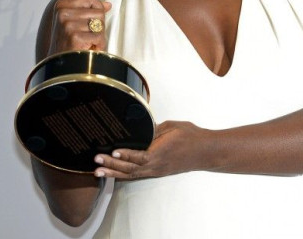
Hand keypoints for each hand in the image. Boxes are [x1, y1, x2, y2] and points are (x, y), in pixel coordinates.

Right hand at [48, 0, 111, 53]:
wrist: (60, 63)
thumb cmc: (68, 43)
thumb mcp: (74, 21)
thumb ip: (90, 10)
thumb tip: (107, 4)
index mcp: (62, 5)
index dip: (97, 9)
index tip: (92, 19)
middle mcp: (63, 13)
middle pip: (98, 11)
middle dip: (98, 26)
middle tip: (88, 36)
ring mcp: (68, 24)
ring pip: (100, 24)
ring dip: (98, 36)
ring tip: (87, 42)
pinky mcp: (75, 37)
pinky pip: (99, 37)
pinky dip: (98, 45)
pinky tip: (88, 48)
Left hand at [93, 121, 208, 179]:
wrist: (206, 152)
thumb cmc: (191, 136)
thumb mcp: (172, 127)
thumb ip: (154, 129)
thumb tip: (140, 129)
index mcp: (160, 154)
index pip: (138, 156)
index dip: (125, 155)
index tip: (112, 152)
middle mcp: (156, 166)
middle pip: (130, 169)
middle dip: (111, 166)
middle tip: (96, 162)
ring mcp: (156, 171)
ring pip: (131, 174)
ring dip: (114, 173)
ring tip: (98, 172)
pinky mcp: (157, 172)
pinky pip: (137, 175)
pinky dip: (124, 174)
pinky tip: (113, 173)